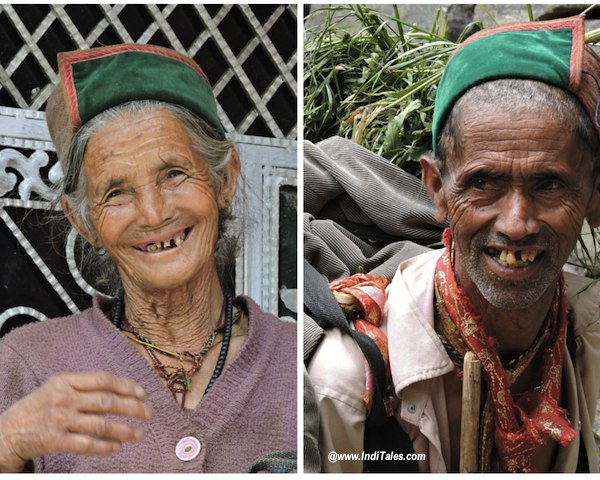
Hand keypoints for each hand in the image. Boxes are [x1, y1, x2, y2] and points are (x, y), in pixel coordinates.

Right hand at [0, 371, 153, 471]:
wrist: (8, 430)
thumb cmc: (40, 406)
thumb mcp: (57, 387)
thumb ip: (84, 385)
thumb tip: (120, 389)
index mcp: (66, 380)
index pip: (103, 380)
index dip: (126, 386)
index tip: (142, 393)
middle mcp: (64, 398)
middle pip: (106, 402)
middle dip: (133, 408)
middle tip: (150, 413)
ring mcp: (60, 420)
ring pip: (100, 424)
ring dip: (124, 430)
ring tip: (140, 434)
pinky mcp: (55, 441)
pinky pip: (87, 444)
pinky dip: (105, 446)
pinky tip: (117, 447)